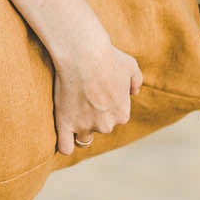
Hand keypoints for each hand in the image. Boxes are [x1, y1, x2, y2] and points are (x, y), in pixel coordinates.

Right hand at [51, 33, 142, 154]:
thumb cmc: (108, 57)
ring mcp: (84, 126)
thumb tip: (134, 92)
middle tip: (85, 93)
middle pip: (100, 127)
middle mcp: (106, 125)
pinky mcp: (65, 124)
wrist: (83, 53)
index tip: (99, 90)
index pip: (116, 117)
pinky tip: (64, 137)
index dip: (108, 104)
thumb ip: (136, 81)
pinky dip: (65, 145)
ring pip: (83, 137)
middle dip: (94, 115)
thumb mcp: (131, 66)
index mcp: (122, 114)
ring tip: (73, 108)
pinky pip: (65, 146)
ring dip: (80, 127)